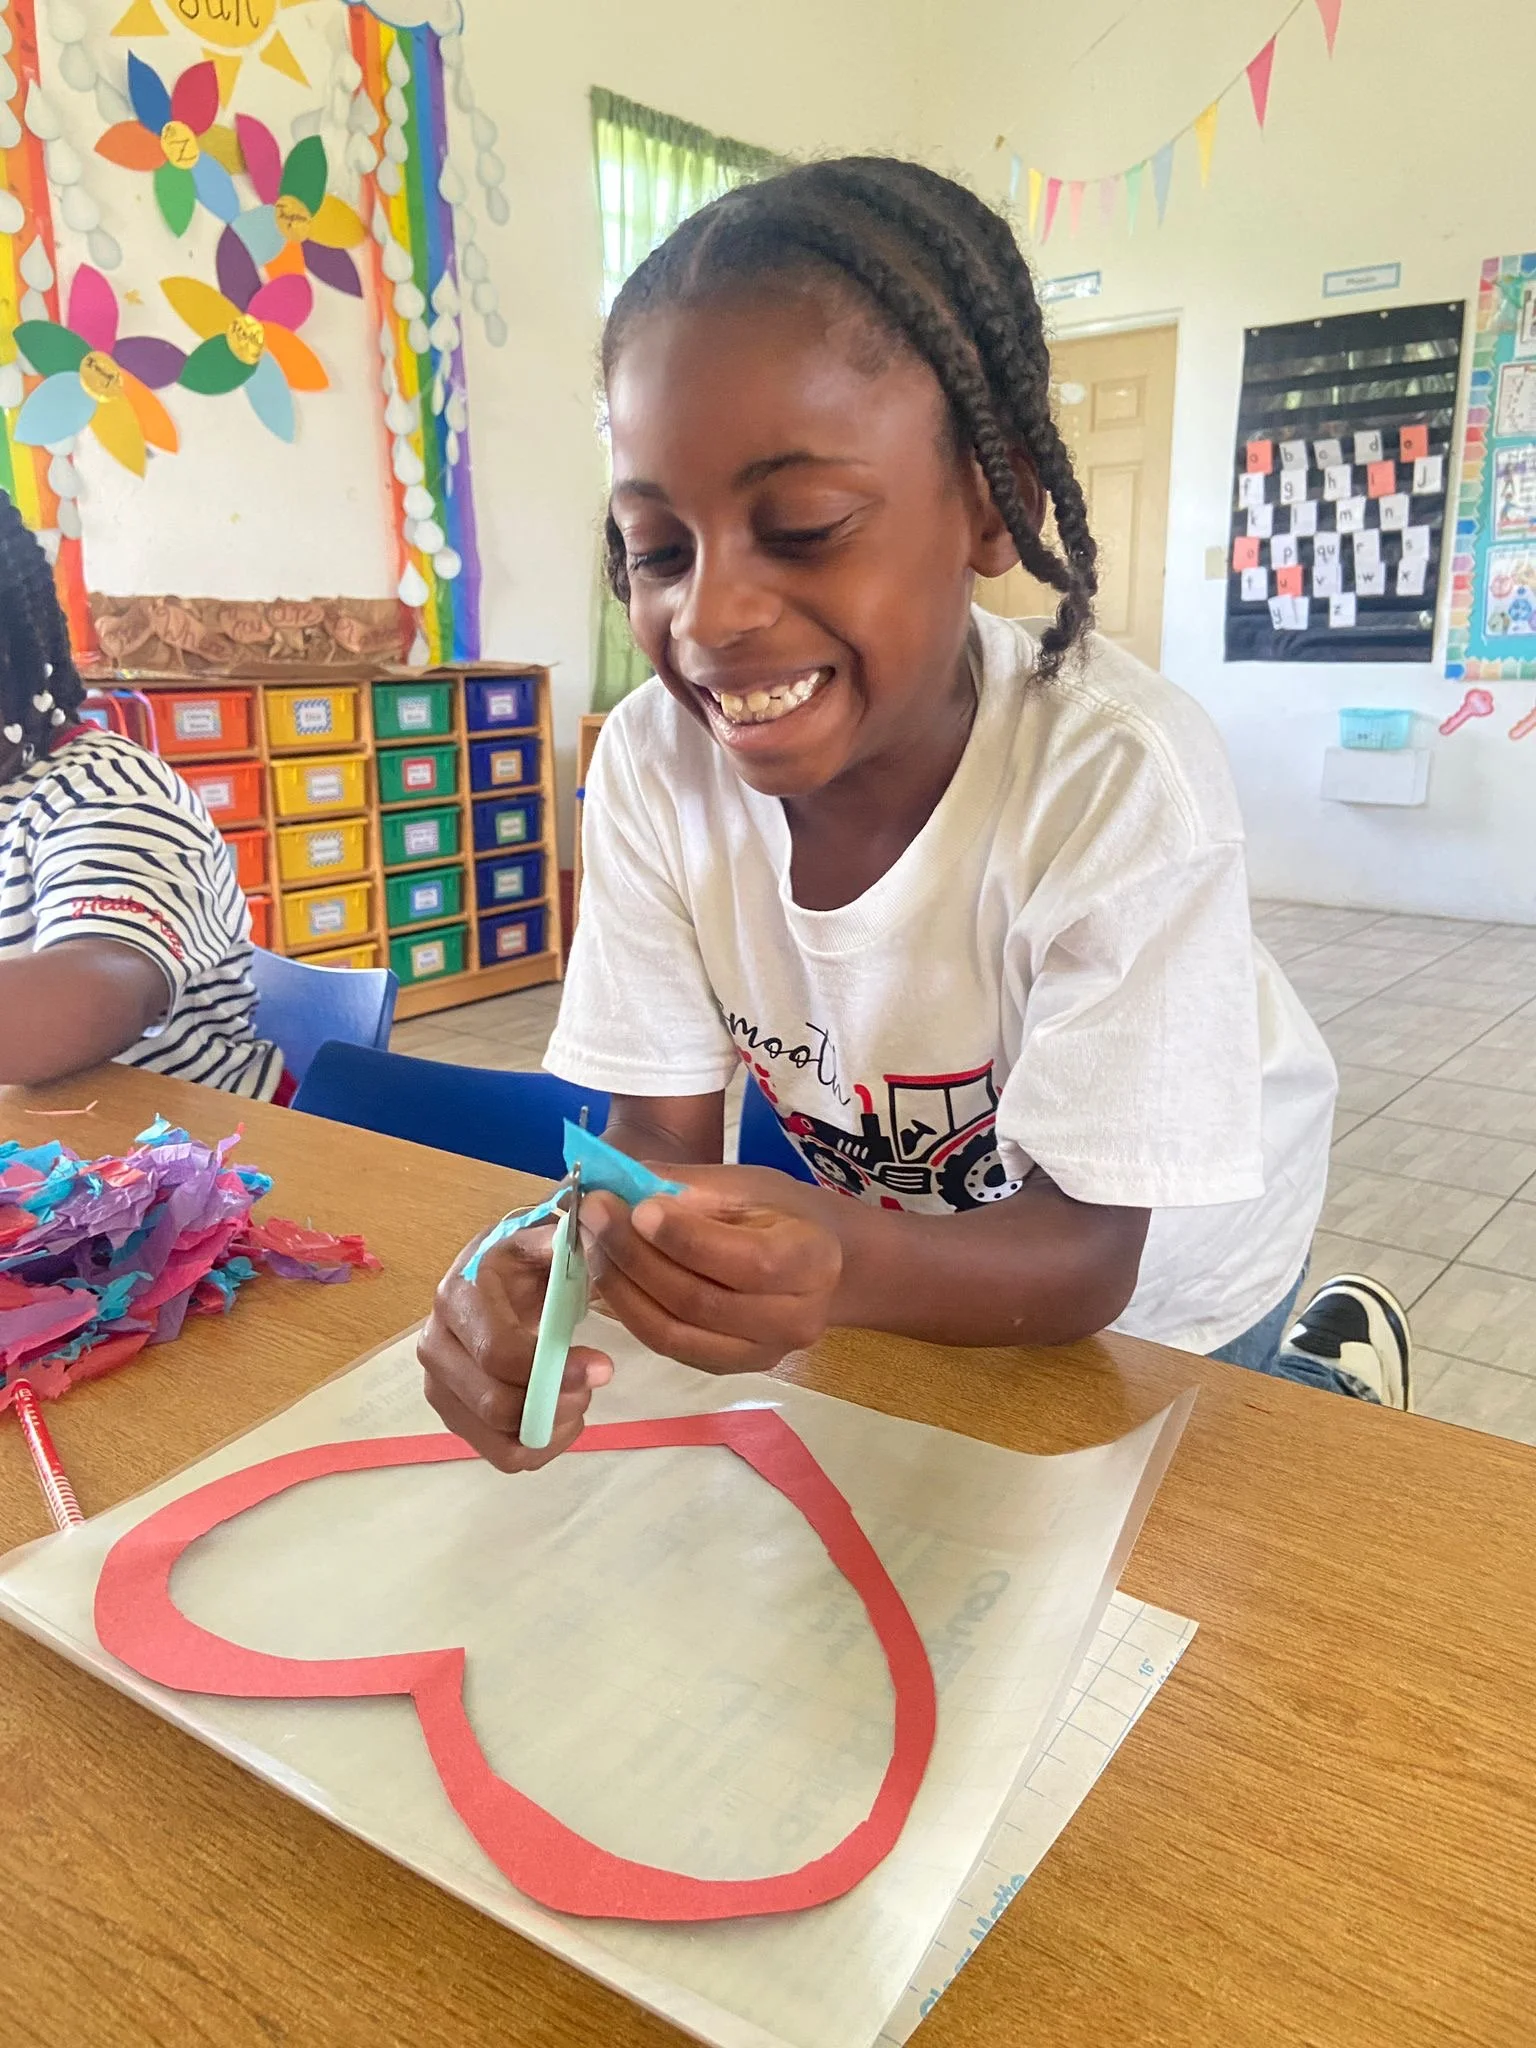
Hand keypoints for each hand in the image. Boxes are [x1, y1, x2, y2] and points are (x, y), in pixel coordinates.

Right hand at [418, 1220, 613, 1471]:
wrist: (494, 1277)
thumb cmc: (525, 1261)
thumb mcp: (541, 1240)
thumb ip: (558, 1242)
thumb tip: (578, 1244)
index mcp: (458, 1297)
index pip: (499, 1353)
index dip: (554, 1369)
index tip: (604, 1367)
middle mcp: (436, 1346)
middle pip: (495, 1405)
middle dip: (557, 1401)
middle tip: (595, 1380)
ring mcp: (441, 1386)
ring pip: (499, 1439)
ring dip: (551, 1427)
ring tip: (578, 1396)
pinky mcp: (456, 1416)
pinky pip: (501, 1455)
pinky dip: (541, 1446)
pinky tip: (561, 1415)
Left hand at [582, 1165, 842, 1372]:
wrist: (816, 1263)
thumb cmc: (782, 1213)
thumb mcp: (748, 1184)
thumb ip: (689, 1186)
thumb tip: (620, 1180)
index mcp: (814, 1262)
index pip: (747, 1261)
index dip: (685, 1238)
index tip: (636, 1205)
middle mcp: (795, 1320)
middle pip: (701, 1301)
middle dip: (637, 1255)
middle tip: (595, 1214)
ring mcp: (760, 1354)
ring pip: (674, 1331)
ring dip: (623, 1286)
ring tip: (592, 1242)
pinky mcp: (726, 1368)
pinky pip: (667, 1346)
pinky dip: (630, 1310)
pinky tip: (609, 1275)